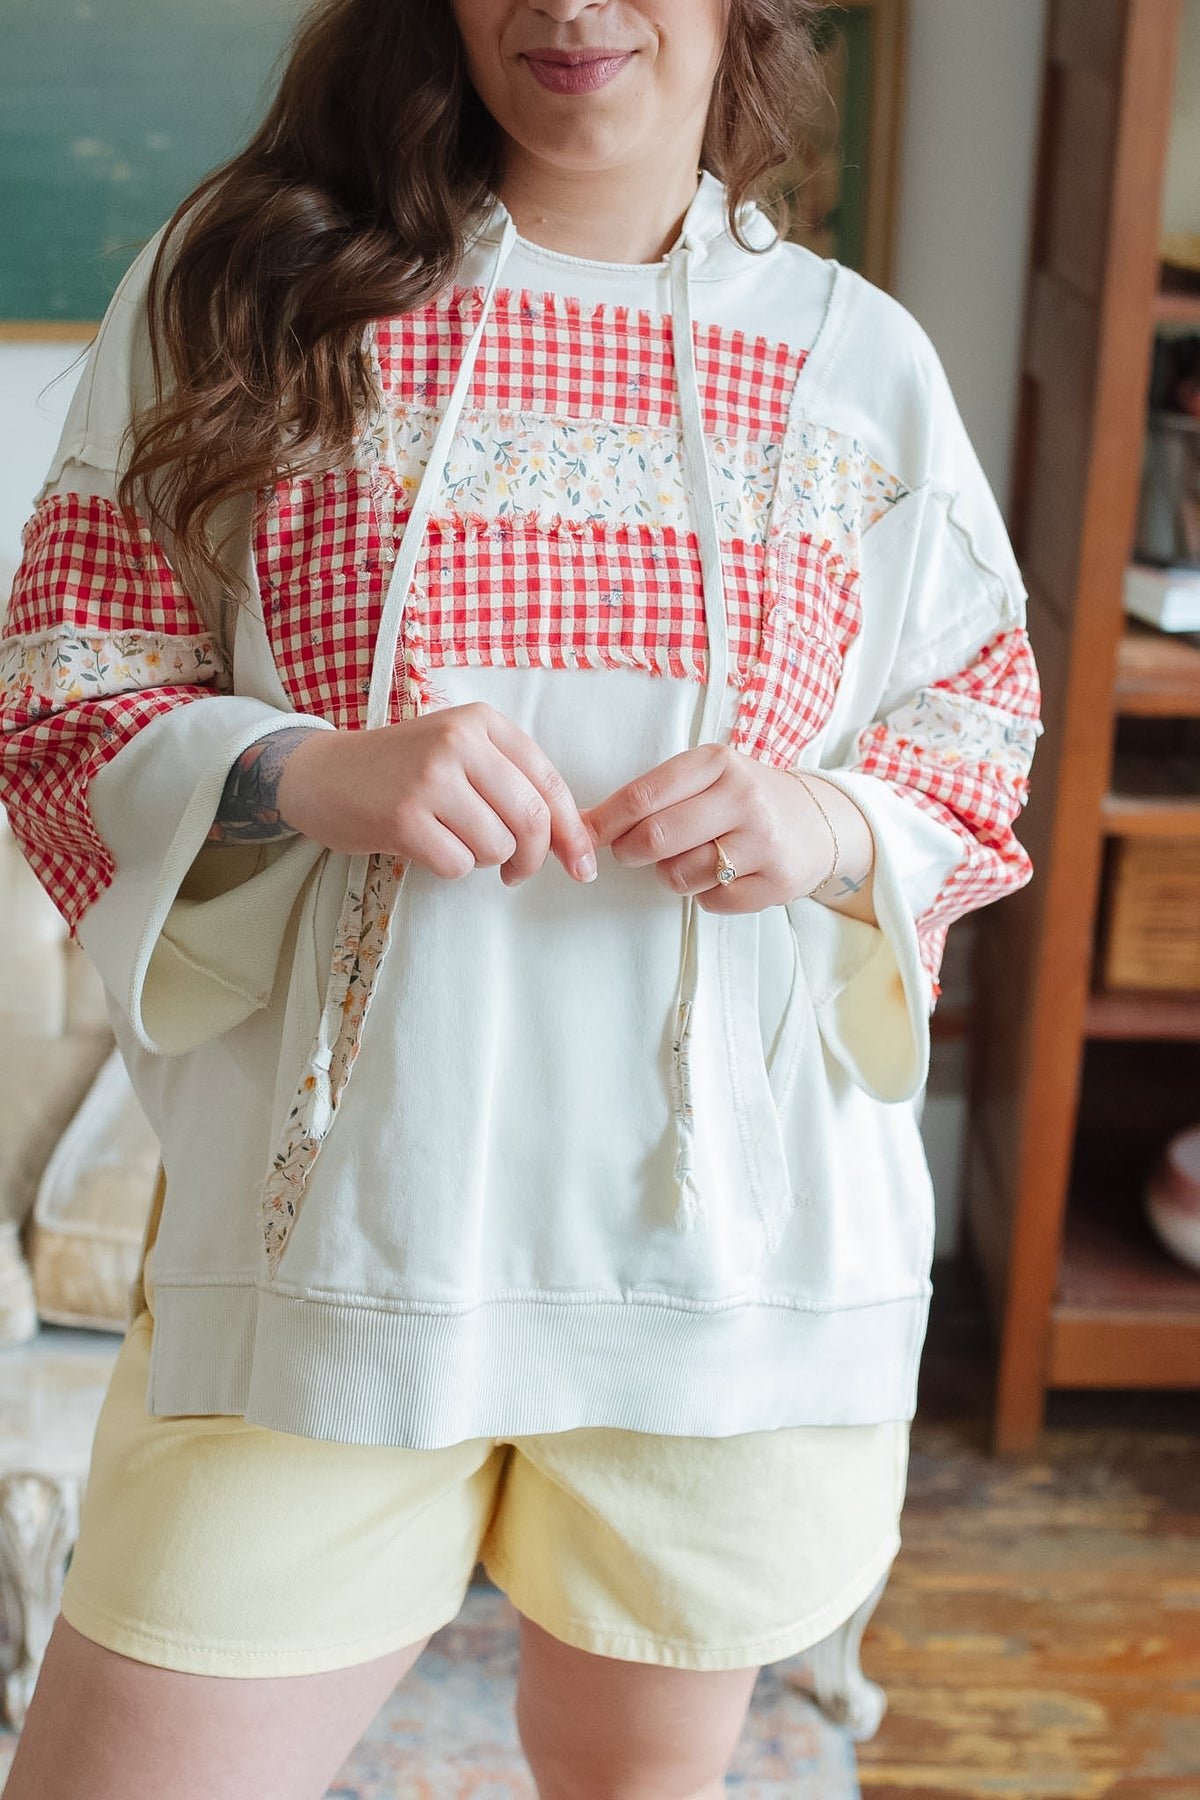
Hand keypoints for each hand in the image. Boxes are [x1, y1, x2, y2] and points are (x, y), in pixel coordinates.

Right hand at [275, 704, 597, 884]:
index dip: (571, 832)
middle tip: (517, 872)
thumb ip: (514, 784)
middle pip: (531, 818)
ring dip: (483, 860)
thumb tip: (573, 842)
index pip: (550, 782)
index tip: (582, 865)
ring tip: (452, 841)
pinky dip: (450, 868)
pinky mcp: (403, 817)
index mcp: (482, 722)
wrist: (322, 773)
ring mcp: (429, 778)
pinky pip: (458, 865)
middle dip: (533, 858)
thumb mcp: (460, 754)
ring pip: (497, 846)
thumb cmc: (401, 770)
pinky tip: (426, 847)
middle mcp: (459, 742)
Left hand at [581, 744, 875, 919]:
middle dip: (630, 852)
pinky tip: (724, 875)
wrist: (818, 820)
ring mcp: (764, 841)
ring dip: (672, 874)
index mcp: (718, 763)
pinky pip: (712, 902)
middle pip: (655, 839)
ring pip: (680, 876)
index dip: (603, 822)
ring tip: (692, 858)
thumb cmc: (744, 798)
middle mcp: (744, 797)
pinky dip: (706, 895)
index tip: (582, 836)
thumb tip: (582, 824)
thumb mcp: (707, 776)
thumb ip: (652, 794)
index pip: (642, 797)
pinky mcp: (778, 882)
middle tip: (632, 852)